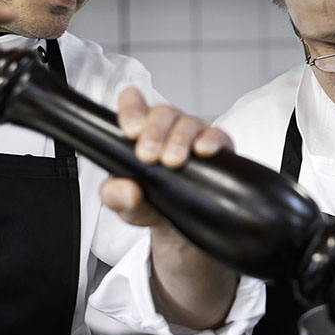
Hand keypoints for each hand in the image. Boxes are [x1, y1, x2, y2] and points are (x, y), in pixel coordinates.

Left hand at [100, 87, 237, 329]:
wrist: (179, 231)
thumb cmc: (150, 204)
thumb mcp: (126, 205)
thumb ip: (116, 197)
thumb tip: (127, 189)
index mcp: (140, 133)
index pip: (134, 104)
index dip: (132, 109)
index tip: (130, 129)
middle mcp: (167, 129)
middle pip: (162, 112)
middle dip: (154, 132)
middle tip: (147, 155)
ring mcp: (193, 137)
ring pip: (188, 122)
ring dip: (179, 139)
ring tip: (172, 161)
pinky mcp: (218, 149)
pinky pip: (218, 135)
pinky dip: (211, 140)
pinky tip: (204, 151)